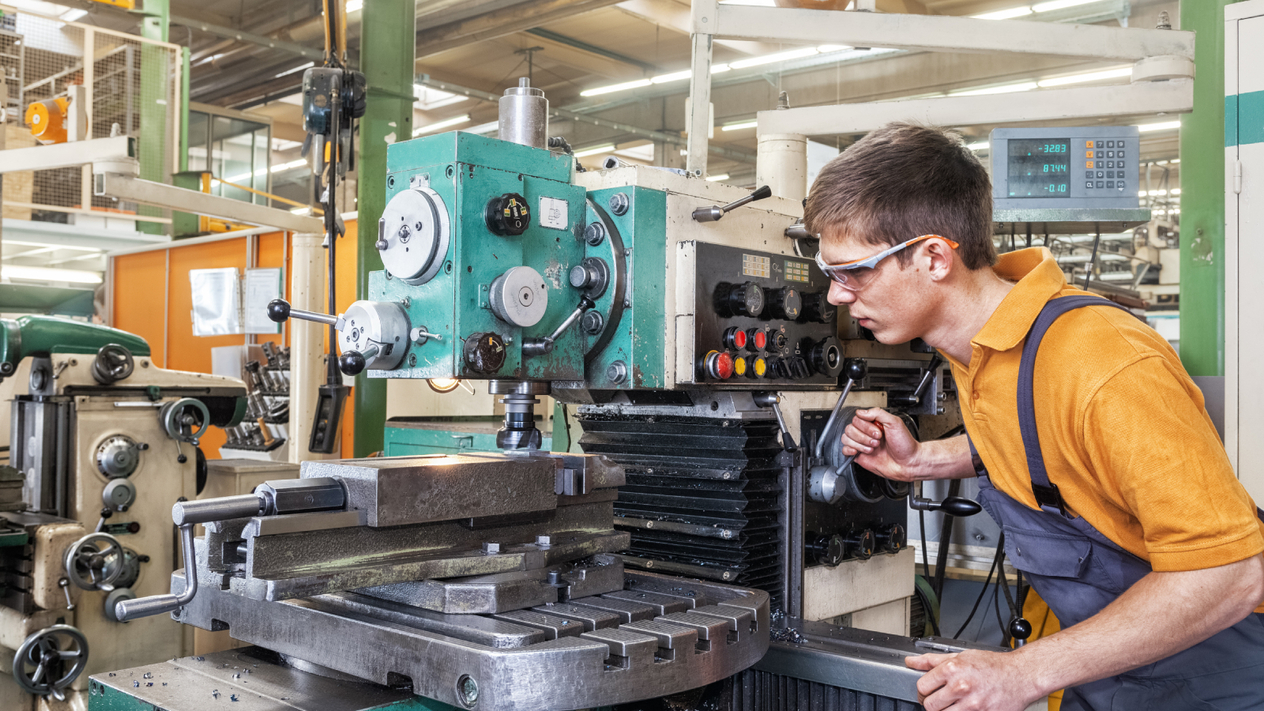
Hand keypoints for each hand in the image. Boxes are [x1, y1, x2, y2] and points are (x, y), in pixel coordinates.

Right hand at [840, 408, 919, 480]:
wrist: (908, 463)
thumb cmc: (905, 445)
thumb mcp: (895, 422)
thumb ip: (878, 413)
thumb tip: (861, 412)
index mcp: (874, 424)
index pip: (857, 419)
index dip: (866, 426)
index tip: (878, 432)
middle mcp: (867, 433)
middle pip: (850, 428)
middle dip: (864, 436)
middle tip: (877, 441)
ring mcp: (862, 444)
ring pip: (846, 438)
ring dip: (859, 444)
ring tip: (872, 448)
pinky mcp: (860, 456)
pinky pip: (845, 450)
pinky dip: (849, 450)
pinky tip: (858, 451)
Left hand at [906, 650, 1041, 710]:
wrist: (1020, 676)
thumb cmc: (992, 665)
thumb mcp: (961, 656)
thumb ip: (932, 661)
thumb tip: (911, 662)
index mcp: (952, 669)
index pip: (922, 686)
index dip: (924, 688)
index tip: (929, 689)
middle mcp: (960, 687)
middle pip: (929, 705)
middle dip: (932, 702)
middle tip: (940, 698)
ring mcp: (971, 705)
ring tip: (953, 703)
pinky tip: (965, 707)